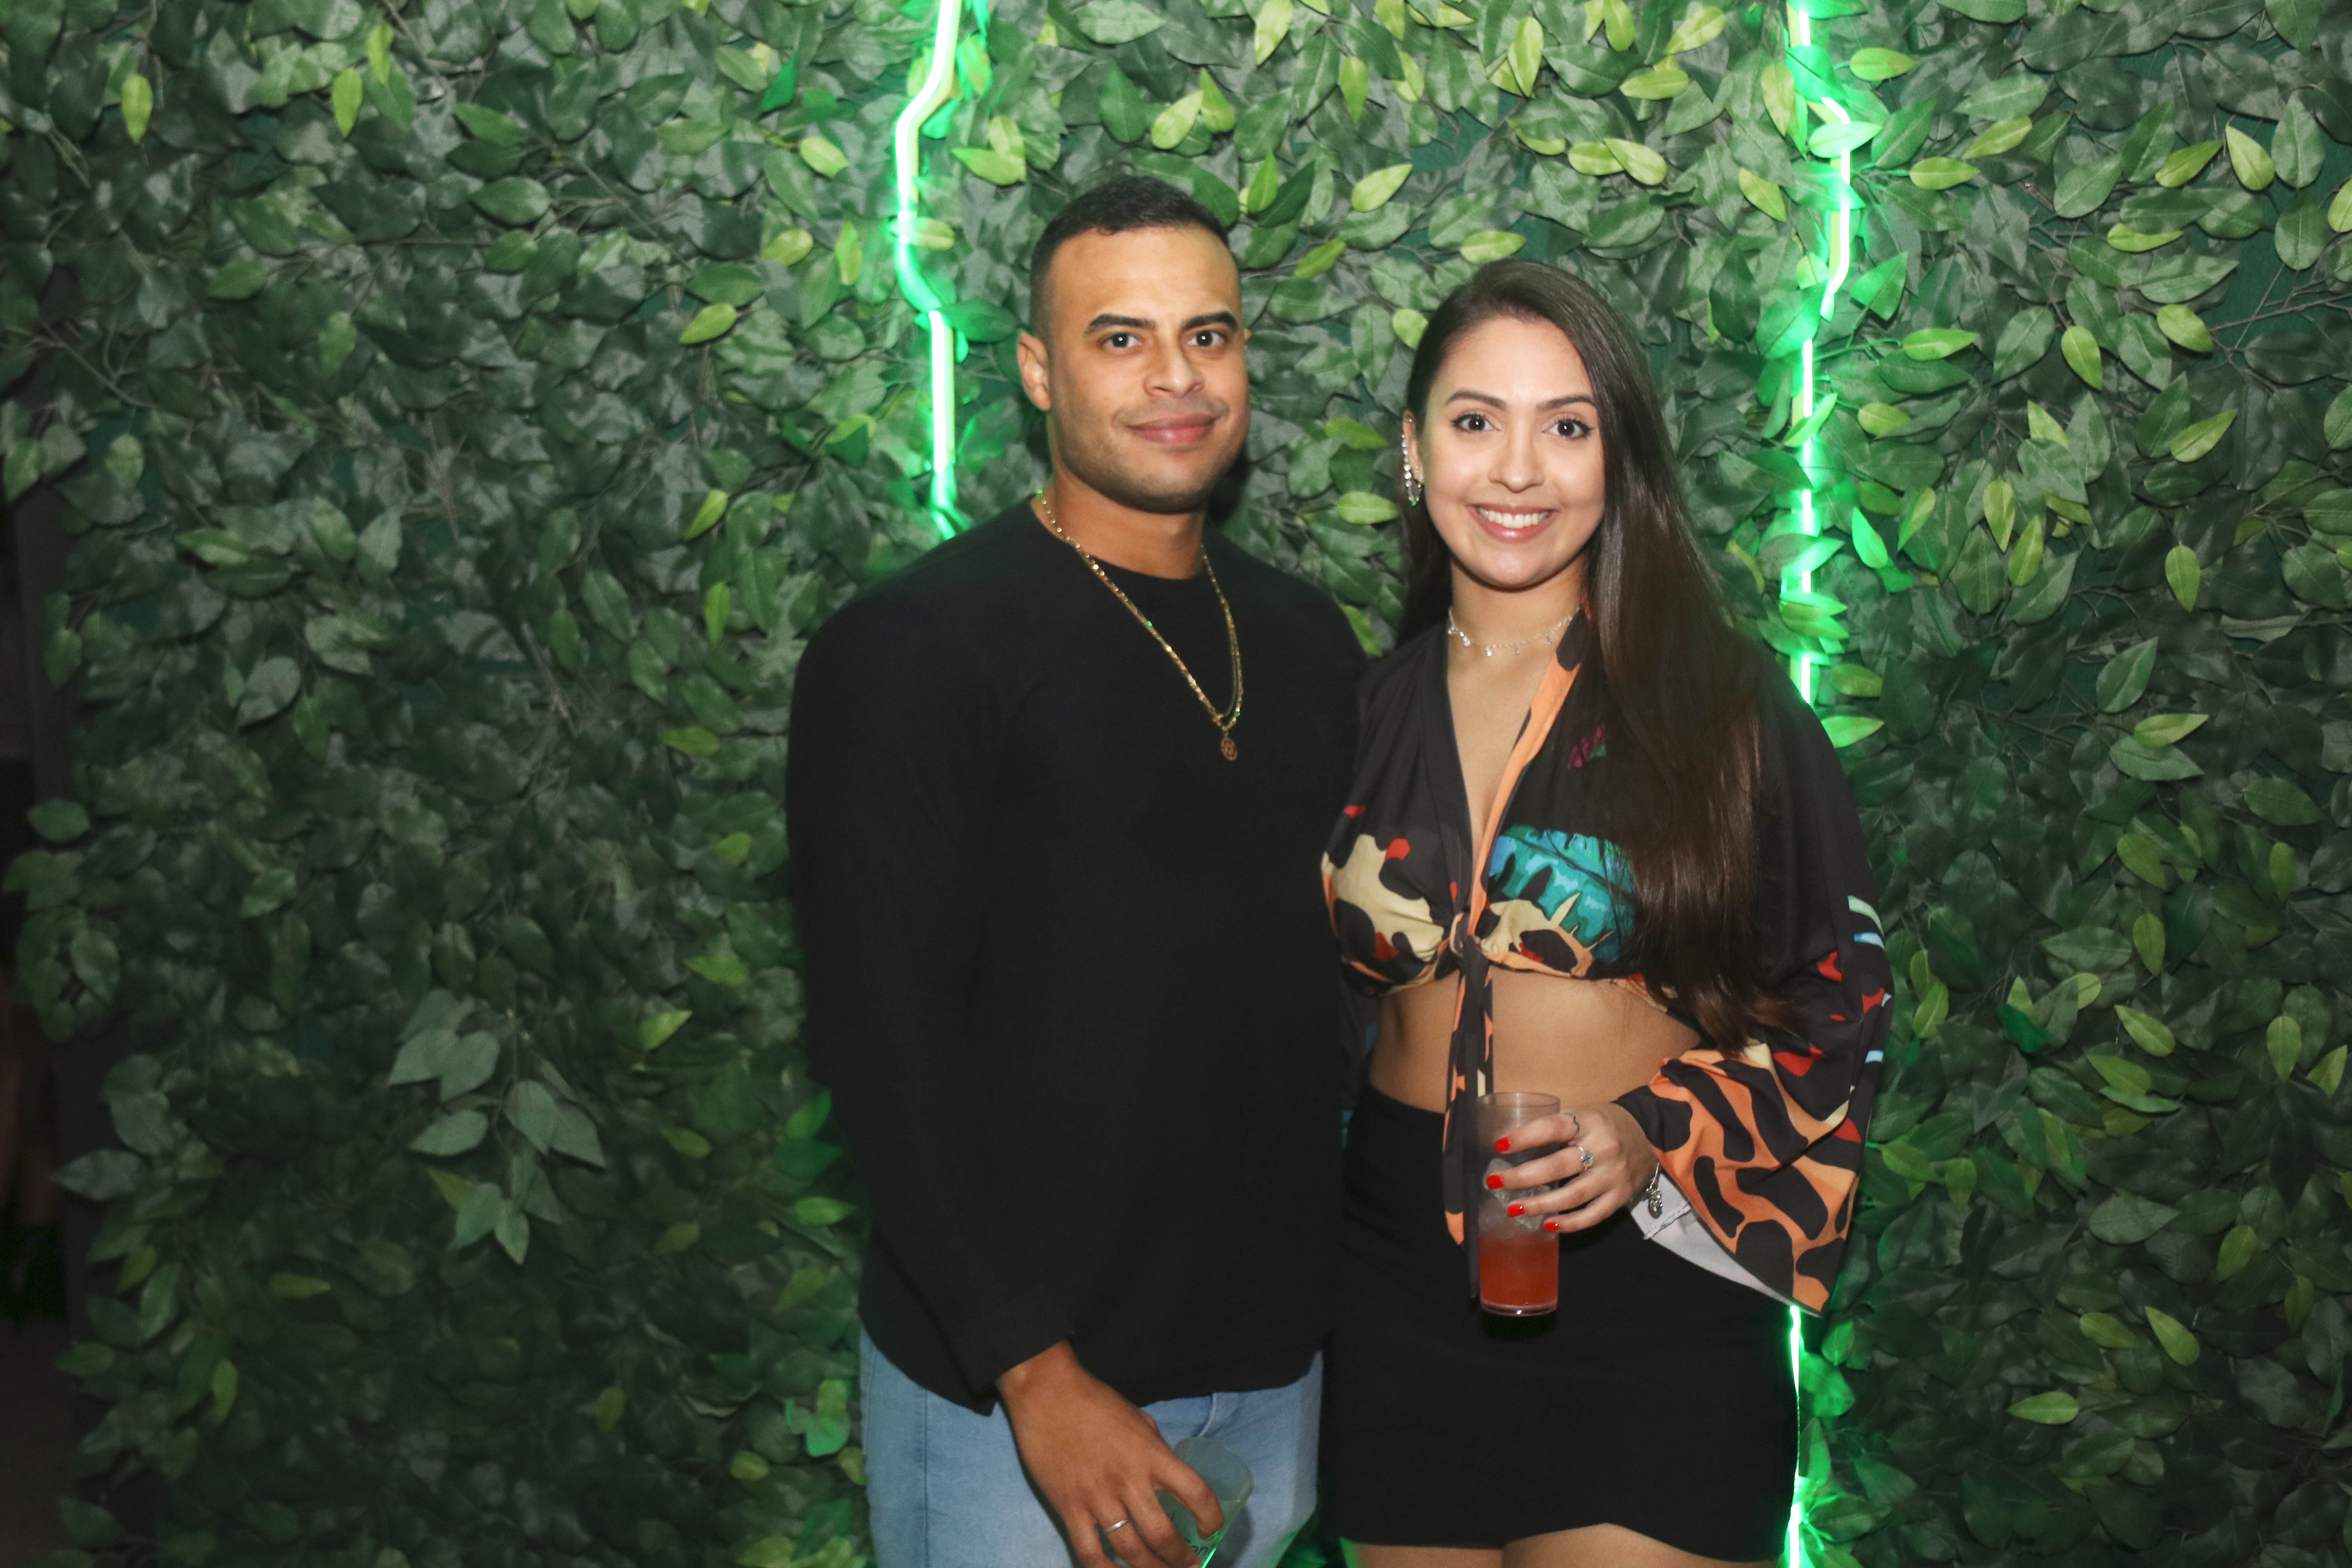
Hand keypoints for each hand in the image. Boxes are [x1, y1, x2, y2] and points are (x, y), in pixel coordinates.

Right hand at [997, 1342, 1221, 1567]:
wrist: (1047, 1394)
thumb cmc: (1096, 1402)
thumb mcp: (1140, 1420)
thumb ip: (1156, 1452)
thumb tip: (1169, 1481)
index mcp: (1152, 1454)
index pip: (1196, 1492)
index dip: (1211, 1518)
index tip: (1211, 1530)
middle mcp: (1129, 1480)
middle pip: (1163, 1534)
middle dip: (1180, 1558)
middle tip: (1189, 1566)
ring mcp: (1097, 1497)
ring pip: (1129, 1549)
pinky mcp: (1068, 1507)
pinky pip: (1089, 1551)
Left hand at [1486, 1103, 1658, 1235]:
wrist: (1650, 1136)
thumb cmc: (1604, 1125)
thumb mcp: (1582, 1115)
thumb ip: (1554, 1127)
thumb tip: (1508, 1143)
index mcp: (1590, 1122)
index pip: (1554, 1128)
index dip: (1526, 1137)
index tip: (1499, 1145)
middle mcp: (1603, 1148)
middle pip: (1558, 1166)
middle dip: (1522, 1177)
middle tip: (1495, 1182)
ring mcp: (1614, 1175)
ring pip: (1573, 1195)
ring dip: (1540, 1204)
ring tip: (1513, 1208)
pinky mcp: (1621, 1196)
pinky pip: (1593, 1215)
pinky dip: (1570, 1223)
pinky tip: (1548, 1224)